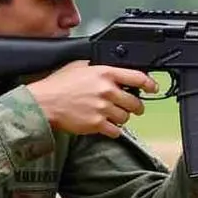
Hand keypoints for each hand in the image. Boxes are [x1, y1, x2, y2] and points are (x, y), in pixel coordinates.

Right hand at [27, 61, 155, 137]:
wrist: (43, 103)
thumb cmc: (58, 85)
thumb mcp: (79, 66)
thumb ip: (99, 67)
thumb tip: (113, 68)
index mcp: (104, 73)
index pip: (137, 77)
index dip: (149, 84)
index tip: (153, 88)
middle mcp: (106, 90)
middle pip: (135, 102)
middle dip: (136, 107)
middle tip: (133, 108)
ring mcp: (102, 108)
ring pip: (126, 118)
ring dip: (122, 118)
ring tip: (113, 116)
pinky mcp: (96, 124)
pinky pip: (116, 131)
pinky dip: (114, 131)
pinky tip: (107, 126)